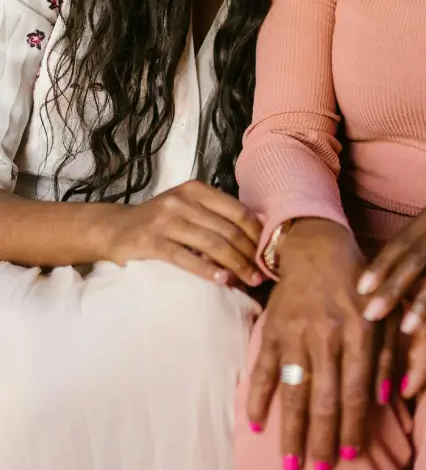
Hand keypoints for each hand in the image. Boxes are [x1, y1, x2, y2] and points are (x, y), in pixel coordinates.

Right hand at [100, 178, 262, 286]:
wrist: (113, 229)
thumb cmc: (159, 221)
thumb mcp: (188, 208)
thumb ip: (216, 214)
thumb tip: (258, 232)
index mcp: (196, 190)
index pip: (238, 210)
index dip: (257, 233)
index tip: (269, 252)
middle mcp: (182, 201)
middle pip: (228, 229)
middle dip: (250, 253)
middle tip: (262, 274)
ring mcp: (165, 220)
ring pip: (212, 243)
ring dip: (235, 264)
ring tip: (249, 280)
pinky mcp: (150, 242)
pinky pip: (185, 258)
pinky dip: (207, 270)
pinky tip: (222, 280)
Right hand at [246, 218, 404, 469]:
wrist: (319, 246)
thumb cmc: (363, 282)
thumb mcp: (390, 309)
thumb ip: (397, 351)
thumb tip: (393, 395)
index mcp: (361, 329)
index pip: (356, 388)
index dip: (353, 424)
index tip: (350, 454)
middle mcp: (328, 332)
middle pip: (324, 396)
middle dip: (322, 437)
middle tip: (320, 468)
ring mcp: (297, 331)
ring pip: (293, 389)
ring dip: (292, 428)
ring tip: (291, 460)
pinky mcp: (273, 328)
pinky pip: (262, 368)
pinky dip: (257, 396)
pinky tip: (256, 423)